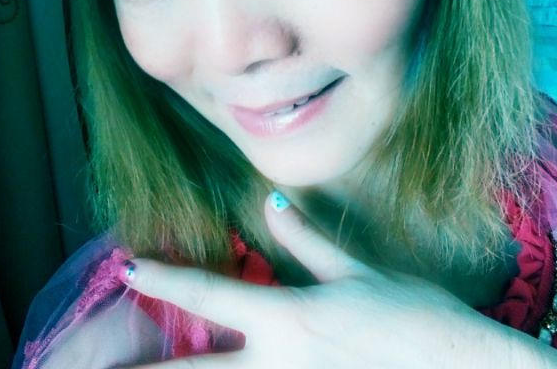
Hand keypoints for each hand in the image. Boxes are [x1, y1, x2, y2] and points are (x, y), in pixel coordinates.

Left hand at [116, 191, 502, 367]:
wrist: (460, 367)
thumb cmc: (410, 314)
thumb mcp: (354, 271)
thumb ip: (304, 239)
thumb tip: (271, 204)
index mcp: (287, 316)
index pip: (211, 292)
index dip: (164, 279)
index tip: (128, 266)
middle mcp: (279, 361)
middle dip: (145, 367)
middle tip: (97, 362)